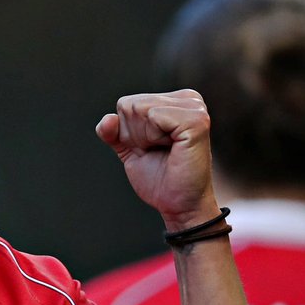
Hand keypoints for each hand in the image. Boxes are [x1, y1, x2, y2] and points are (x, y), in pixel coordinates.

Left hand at [96, 89, 218, 229]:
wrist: (179, 205)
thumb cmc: (160, 179)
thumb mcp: (129, 150)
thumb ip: (113, 132)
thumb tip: (108, 119)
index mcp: (175, 102)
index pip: (127, 103)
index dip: (129, 132)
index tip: (151, 148)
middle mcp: (188, 99)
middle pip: (131, 104)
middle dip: (135, 135)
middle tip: (158, 152)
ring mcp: (195, 108)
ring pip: (140, 108)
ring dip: (145, 137)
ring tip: (166, 151)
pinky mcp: (196, 120)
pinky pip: (154, 115)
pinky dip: (154, 137)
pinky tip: (172, 148)